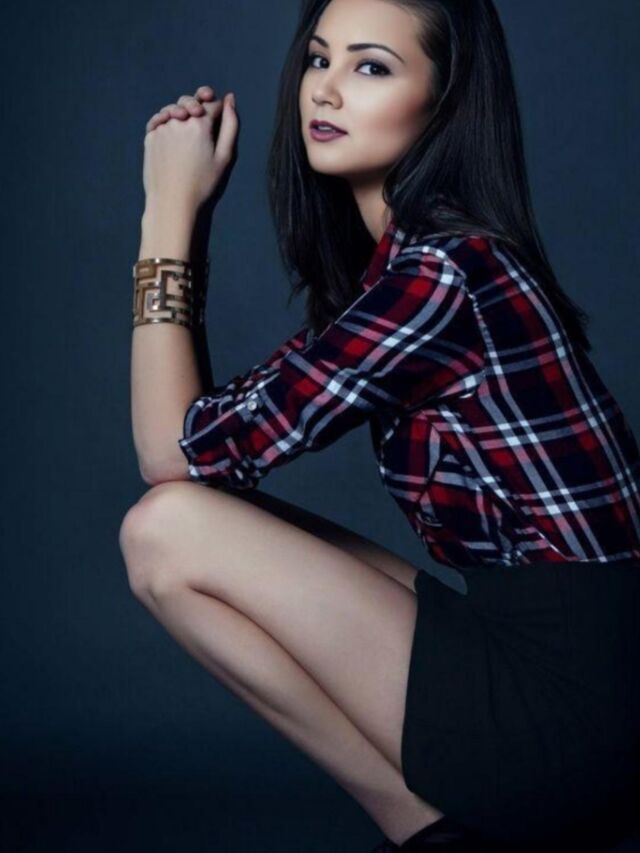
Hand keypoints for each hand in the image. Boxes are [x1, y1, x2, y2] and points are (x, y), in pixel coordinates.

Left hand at [142, 85, 237, 212]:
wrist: (172, 201)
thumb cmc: (202, 184)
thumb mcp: (224, 156)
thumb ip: (230, 125)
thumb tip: (230, 99)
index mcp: (199, 123)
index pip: (212, 103)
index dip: (218, 108)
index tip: (219, 119)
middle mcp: (179, 120)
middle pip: (190, 101)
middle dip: (198, 106)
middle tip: (202, 122)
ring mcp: (162, 127)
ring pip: (173, 109)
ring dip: (181, 114)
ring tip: (187, 133)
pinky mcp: (150, 136)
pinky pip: (160, 120)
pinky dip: (167, 122)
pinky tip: (173, 134)